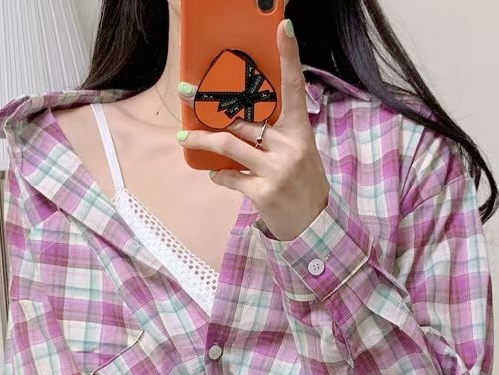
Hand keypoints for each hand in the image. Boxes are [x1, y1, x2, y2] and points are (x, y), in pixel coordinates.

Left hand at [176, 19, 329, 242]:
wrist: (312, 224)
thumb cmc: (300, 182)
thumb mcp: (296, 152)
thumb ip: (273, 135)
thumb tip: (235, 121)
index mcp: (299, 130)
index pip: (294, 87)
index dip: (290, 56)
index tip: (283, 26)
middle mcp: (290, 147)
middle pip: (243, 119)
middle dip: (211, 108)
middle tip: (186, 95)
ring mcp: (276, 170)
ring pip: (229, 145)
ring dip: (202, 140)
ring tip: (185, 136)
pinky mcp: (262, 192)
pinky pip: (230, 176)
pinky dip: (219, 175)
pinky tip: (216, 173)